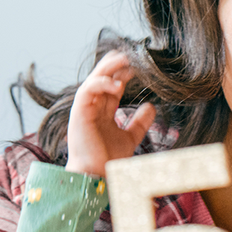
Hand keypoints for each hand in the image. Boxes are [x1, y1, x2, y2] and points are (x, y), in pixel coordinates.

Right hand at [64, 51, 155, 176]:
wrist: (96, 176)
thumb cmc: (108, 159)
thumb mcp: (131, 137)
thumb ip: (140, 122)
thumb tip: (152, 106)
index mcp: (103, 110)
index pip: (114, 84)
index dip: (126, 73)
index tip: (142, 65)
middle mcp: (93, 106)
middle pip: (103, 76)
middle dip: (117, 64)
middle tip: (134, 55)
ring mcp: (85, 108)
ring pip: (94, 78)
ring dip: (109, 66)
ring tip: (126, 60)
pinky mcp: (78, 112)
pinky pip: (87, 90)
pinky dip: (101, 84)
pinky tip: (118, 85)